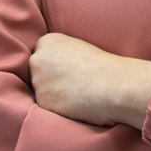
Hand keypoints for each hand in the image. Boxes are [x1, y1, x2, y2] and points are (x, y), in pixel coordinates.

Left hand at [30, 33, 150, 129]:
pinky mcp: (42, 102)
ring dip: (54, 95)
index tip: (68, 72)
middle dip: (49, 80)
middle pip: (37, 73)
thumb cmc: (103, 66)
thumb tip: (55, 67)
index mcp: (47, 42)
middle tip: (71, 85)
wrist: (112, 84)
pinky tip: (74, 105)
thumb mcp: (78, 48)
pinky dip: (58, 108)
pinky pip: (47, 107)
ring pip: (41, 91)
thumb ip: (61, 54)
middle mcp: (37, 59)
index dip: (55, 66)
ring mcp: (38, 81)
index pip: (42, 56)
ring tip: (76, 94)